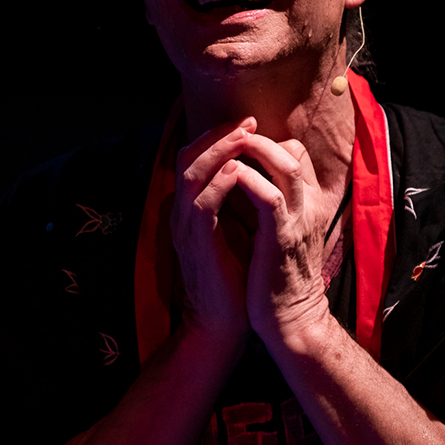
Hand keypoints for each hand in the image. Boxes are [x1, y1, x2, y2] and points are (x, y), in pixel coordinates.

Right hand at [172, 117, 261, 341]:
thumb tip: (261, 171)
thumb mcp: (237, 230)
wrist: (223, 323)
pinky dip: (219, 184)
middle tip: (248, 121)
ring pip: (191, 174)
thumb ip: (239, 201)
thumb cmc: (235, 278)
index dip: (218, 137)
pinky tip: (240, 171)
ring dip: (219, 151)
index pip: (194, 158)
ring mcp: (186, 228)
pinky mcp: (197, 244)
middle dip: (219, 135)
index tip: (249, 123)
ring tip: (245, 136)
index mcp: (191, 209)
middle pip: (188, 157)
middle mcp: (182, 213)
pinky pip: (202, 205)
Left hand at [224, 132, 334, 344]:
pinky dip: (248, 180)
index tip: (239, 144)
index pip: (295, 155)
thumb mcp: (282, 233)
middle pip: (294, 151)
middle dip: (259, 138)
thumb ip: (274, 207)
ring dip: (255, 149)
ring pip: (286, 165)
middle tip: (232, 136)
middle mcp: (308, 206)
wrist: (290, 319)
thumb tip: (246, 182)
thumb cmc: (278, 277)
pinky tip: (228, 174)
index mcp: (307, 204)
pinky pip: (269, 197)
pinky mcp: (281, 237)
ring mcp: (297, 219)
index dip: (268, 143)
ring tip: (230, 146)